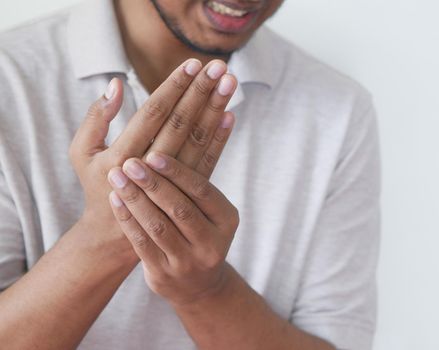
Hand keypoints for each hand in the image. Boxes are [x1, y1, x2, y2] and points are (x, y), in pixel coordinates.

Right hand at [68, 58, 236, 257]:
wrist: (115, 236)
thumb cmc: (96, 186)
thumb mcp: (82, 153)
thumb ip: (96, 118)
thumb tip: (117, 83)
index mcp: (123, 155)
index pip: (154, 114)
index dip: (174, 88)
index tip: (191, 64)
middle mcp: (150, 168)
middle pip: (181, 123)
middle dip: (200, 92)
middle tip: (218, 66)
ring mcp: (173, 183)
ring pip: (198, 140)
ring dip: (215, 110)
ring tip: (229, 83)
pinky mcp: (188, 193)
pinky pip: (207, 163)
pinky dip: (220, 139)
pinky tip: (230, 116)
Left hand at [107, 152, 238, 304]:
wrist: (197, 283)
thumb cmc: (202, 230)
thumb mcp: (213, 209)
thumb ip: (207, 170)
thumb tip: (224, 113)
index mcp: (227, 220)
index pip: (203, 192)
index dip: (178, 173)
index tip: (153, 154)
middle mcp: (211, 243)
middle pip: (180, 209)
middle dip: (153, 184)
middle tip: (130, 163)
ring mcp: (187, 262)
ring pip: (158, 226)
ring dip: (135, 199)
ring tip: (117, 176)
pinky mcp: (164, 274)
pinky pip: (141, 244)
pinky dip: (127, 219)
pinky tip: (115, 199)